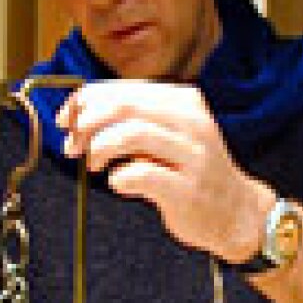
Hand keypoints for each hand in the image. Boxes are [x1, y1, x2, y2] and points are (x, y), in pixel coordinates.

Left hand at [57, 80, 271, 262]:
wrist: (236, 212)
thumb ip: (132, 121)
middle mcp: (191, 123)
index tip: (66, 119)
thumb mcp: (168, 134)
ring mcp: (192, 156)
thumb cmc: (191, 173)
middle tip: (72, 143)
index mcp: (183, 102)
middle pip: (125, 106)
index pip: (123, 90)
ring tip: (94, 164)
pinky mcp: (187, 189)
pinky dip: (120, 177)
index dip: (85, 101)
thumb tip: (77, 115)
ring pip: (133, 134)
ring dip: (101, 148)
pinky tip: (118, 182)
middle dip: (88, 123)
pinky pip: (142, 174)